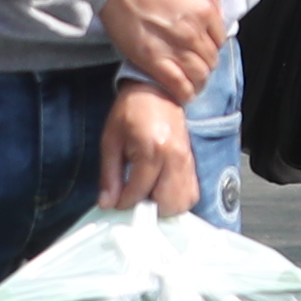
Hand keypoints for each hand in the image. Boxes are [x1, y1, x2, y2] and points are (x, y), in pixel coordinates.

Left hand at [94, 83, 200, 218]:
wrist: (155, 92)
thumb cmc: (129, 113)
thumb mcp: (110, 142)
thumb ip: (109, 175)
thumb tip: (107, 203)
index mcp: (152, 150)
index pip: (139, 191)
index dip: (124, 202)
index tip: (115, 201)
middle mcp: (176, 158)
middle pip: (169, 203)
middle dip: (149, 208)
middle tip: (134, 199)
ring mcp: (188, 161)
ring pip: (184, 201)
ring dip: (165, 205)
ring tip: (148, 195)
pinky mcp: (193, 162)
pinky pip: (191, 192)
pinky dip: (176, 198)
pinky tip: (160, 190)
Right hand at [100, 0, 228, 100]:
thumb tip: (218, 14)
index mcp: (205, 12)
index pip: (219, 40)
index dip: (212, 46)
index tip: (204, 49)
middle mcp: (193, 32)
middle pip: (210, 59)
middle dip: (206, 64)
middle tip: (197, 66)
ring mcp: (173, 47)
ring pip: (198, 74)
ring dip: (198, 81)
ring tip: (193, 83)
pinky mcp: (151, 59)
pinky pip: (176, 83)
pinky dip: (183, 92)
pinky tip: (184, 94)